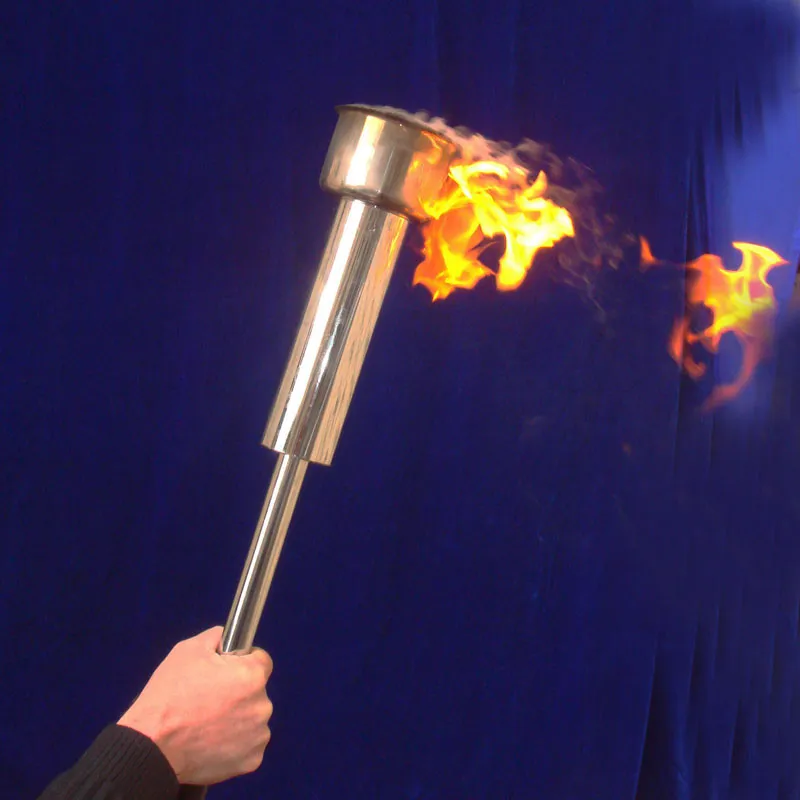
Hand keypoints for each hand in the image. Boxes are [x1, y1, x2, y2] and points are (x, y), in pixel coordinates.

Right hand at [118, 626, 272, 785]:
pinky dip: (235, 743)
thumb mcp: (189, 650)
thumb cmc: (169, 696)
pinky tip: (212, 741)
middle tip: (211, 699)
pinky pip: (248, 744)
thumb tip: (227, 638)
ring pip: (253, 718)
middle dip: (239, 692)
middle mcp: (262, 705)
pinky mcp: (251, 760)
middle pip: (256, 691)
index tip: (228, 671)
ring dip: (238, 718)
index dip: (244, 662)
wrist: (152, 744)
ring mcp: (257, 735)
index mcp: (251, 675)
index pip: (262, 660)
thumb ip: (217, 638)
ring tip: (208, 723)